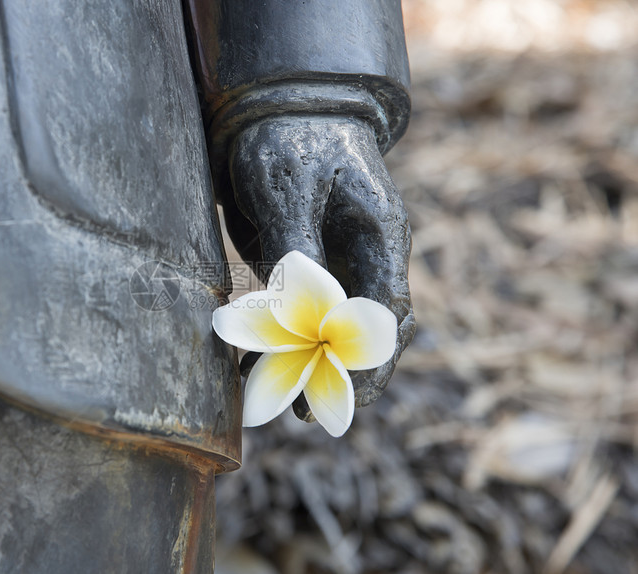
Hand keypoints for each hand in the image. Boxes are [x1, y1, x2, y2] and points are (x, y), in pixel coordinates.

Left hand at [224, 115, 414, 414]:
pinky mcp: (310, 262)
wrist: (274, 110)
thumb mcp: (290, 189)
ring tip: (275, 393)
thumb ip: (297, 249)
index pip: (388, 310)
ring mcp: (340, 258)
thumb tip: (301, 313)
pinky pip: (303, 311)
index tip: (351, 396)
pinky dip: (285, 337)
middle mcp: (366, 253)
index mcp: (379, 234)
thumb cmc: (288, 140)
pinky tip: (256, 356)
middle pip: (368, 328)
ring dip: (309, 360)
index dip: (373, 359)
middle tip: (305, 409)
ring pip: (334, 325)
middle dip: (341, 371)